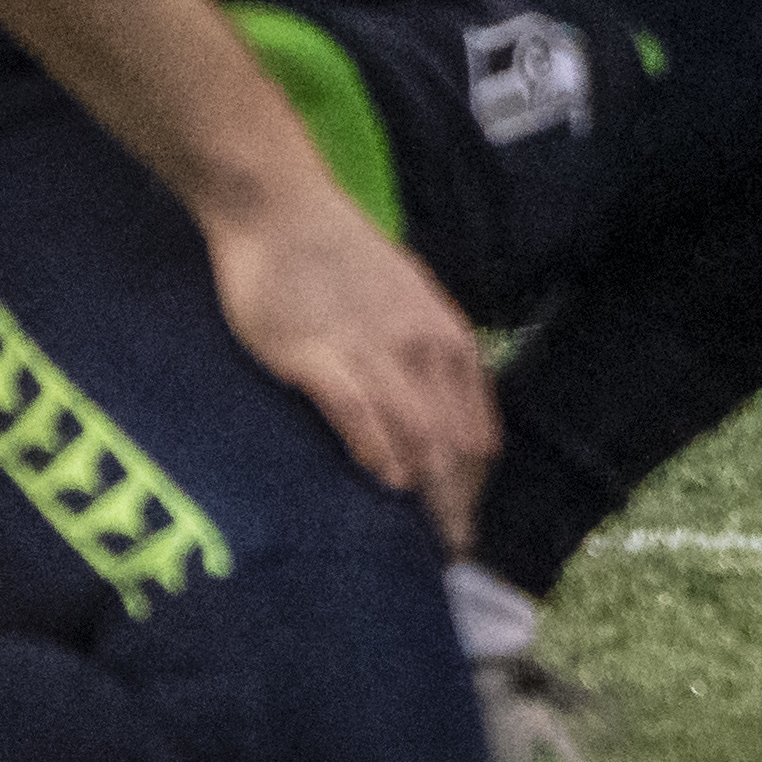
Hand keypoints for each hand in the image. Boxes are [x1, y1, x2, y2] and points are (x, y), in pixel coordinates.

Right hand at [203, 175, 498, 549]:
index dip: (476, 484)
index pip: (477, 430)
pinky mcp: (318, 357)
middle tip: (450, 550)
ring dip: (426, 491)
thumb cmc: (341, 262)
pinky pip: (359, 413)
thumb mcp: (408, 306)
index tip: (467, 528)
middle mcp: (421, 348)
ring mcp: (371, 352)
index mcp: (448, 339)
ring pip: (417, 434)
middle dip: (456, 503)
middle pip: (454, 442)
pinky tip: (384, 478)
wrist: (284, 212)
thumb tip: (443, 425)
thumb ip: (428, 360)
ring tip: (423, 537)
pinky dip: (377, 450)